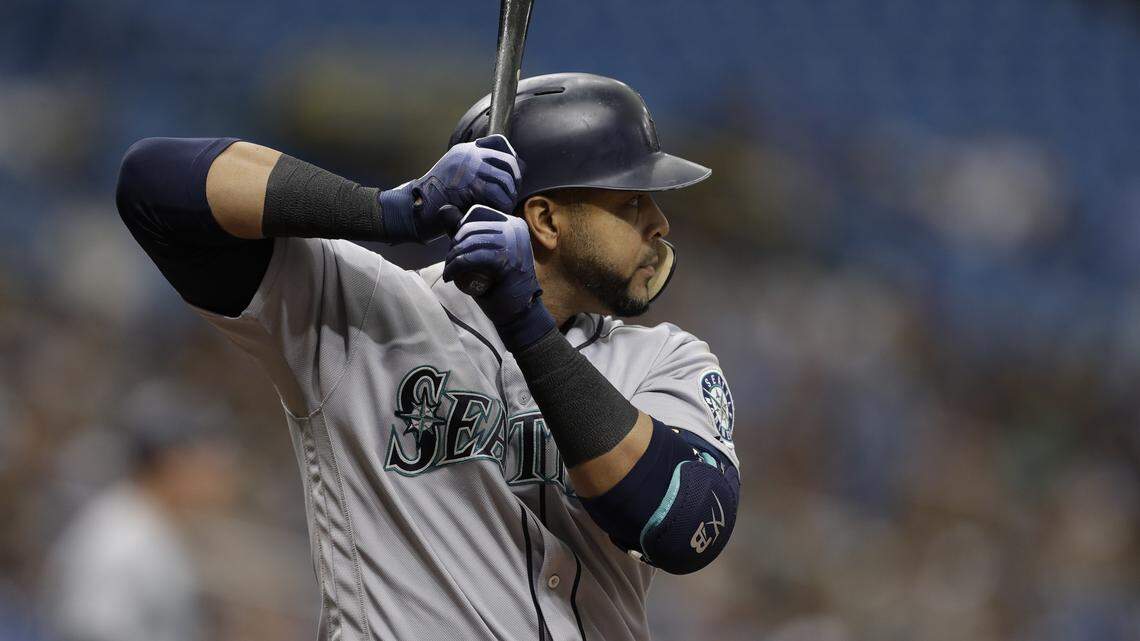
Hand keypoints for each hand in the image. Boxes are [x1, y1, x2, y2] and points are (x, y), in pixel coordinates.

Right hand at [378, 135, 521, 243]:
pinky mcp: (470, 184)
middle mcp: (469, 154)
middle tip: (509, 196)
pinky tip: (498, 212)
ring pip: (506, 179)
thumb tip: (510, 171)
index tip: (512, 178)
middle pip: (509, 161)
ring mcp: (469, 167)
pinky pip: (498, 194)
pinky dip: (502, 205)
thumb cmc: (436, 200)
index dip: (512, 161)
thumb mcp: (456, 177)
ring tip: (504, 207)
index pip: (499, 143)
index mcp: (465, 150)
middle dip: (514, 181)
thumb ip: (477, 171)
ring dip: (509, 196)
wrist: (413, 209)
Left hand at [443, 205, 554, 350]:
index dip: (458, 234)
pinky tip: (450, 276)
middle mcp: (515, 229)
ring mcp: (514, 244)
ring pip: (470, 243)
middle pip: (471, 230)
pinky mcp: (508, 260)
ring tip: (449, 271)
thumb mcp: (481, 253)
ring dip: (452, 259)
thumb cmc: (499, 284)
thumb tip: (444, 209)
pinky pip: (473, 257)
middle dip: (453, 247)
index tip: (454, 253)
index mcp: (512, 223)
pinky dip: (456, 267)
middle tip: (450, 264)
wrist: (518, 312)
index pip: (475, 220)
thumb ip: (465, 233)